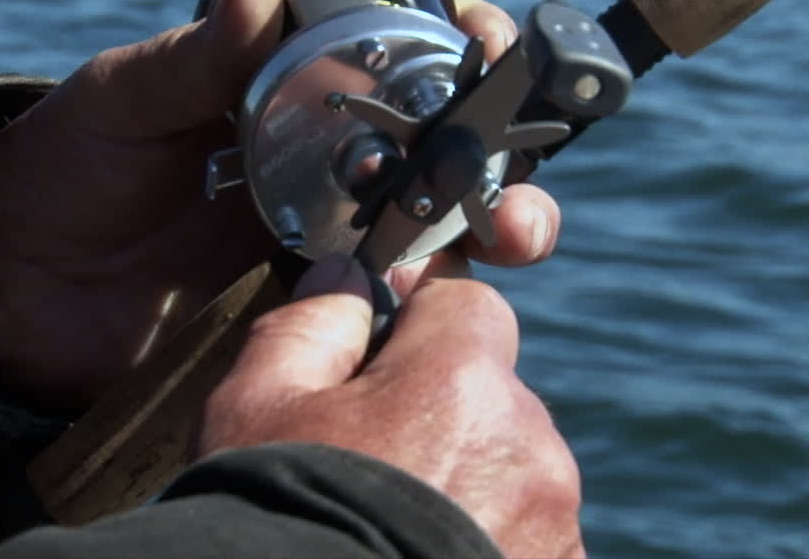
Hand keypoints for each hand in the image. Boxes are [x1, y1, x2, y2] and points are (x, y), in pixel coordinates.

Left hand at [0, 0, 559, 410]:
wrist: (8, 290)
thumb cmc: (62, 170)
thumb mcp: (124, 97)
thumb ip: (196, 57)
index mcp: (285, 85)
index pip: (396, 51)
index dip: (455, 43)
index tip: (484, 40)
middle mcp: (320, 155)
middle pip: (440, 141)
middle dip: (499, 147)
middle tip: (513, 164)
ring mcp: (319, 232)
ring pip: (434, 221)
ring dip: (492, 221)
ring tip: (511, 230)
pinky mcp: (307, 305)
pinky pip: (386, 299)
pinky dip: (429, 295)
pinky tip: (444, 289)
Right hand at [198, 257, 584, 558]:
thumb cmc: (275, 518)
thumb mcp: (254, 407)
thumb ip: (310, 325)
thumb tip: (348, 278)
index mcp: (459, 378)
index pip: (467, 303)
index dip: (420, 320)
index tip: (381, 355)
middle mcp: (527, 445)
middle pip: (493, 392)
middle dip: (442, 411)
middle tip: (373, 460)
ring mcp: (553, 524)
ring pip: (512, 468)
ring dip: (472, 482)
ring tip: (396, 529)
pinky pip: (530, 534)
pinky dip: (491, 539)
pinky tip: (422, 557)